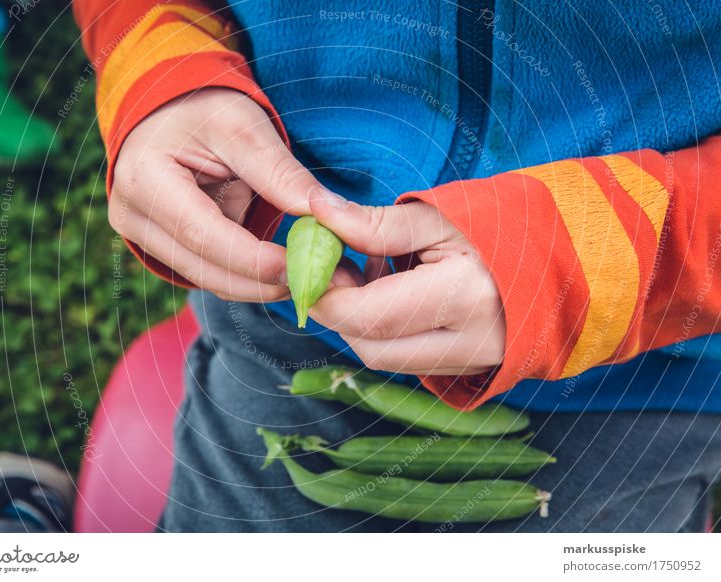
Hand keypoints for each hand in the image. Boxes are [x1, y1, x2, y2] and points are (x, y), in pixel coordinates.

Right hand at [110, 88, 321, 301]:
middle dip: (261, 282)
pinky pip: (209, 271)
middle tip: (316, 283)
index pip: (202, 235)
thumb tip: (327, 212)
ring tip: (308, 278)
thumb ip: (280, 172)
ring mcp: (142, 236)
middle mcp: (132, 216)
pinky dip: (247, 277)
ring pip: (208, 278)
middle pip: (203, 268)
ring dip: (258, 285)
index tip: (300, 269)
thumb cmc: (203, 108)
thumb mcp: (244, 127)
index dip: (253, 260)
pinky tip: (284, 272)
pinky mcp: (162, 247)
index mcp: (144, 180)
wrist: (170, 109)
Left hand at [308, 191, 505, 375]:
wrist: (557, 261)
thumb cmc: (499, 228)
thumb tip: (316, 210)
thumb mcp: (437, 216)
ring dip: (359, 322)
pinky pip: (406, 360)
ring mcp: (473, 363)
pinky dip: (384, 331)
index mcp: (466, 296)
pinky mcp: (468, 369)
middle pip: (371, 349)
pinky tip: (390, 294)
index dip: (327, 294)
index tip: (308, 265)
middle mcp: (471, 343)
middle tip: (332, 269)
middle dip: (338, 313)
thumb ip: (373, 223)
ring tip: (367, 274)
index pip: (369, 316)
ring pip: (386, 359)